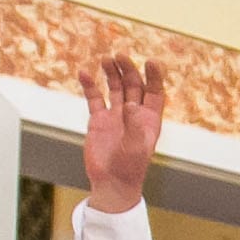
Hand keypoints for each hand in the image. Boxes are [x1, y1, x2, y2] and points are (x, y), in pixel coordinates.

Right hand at [81, 54, 166, 211]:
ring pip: (114, 87)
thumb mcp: (137, 148)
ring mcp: (116, 115)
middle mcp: (133, 114)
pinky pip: (94, 98)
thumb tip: (130, 104)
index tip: (151, 61)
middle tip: (120, 56)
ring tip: (105, 59)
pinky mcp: (98, 120)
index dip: (154, 76)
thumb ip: (135, 125)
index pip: (155, 92)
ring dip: (111, 73)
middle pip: (133, 85)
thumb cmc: (130, 168)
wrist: (111, 182)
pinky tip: (85, 73)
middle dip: (128, 69)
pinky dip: (90, 85)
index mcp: (150, 119)